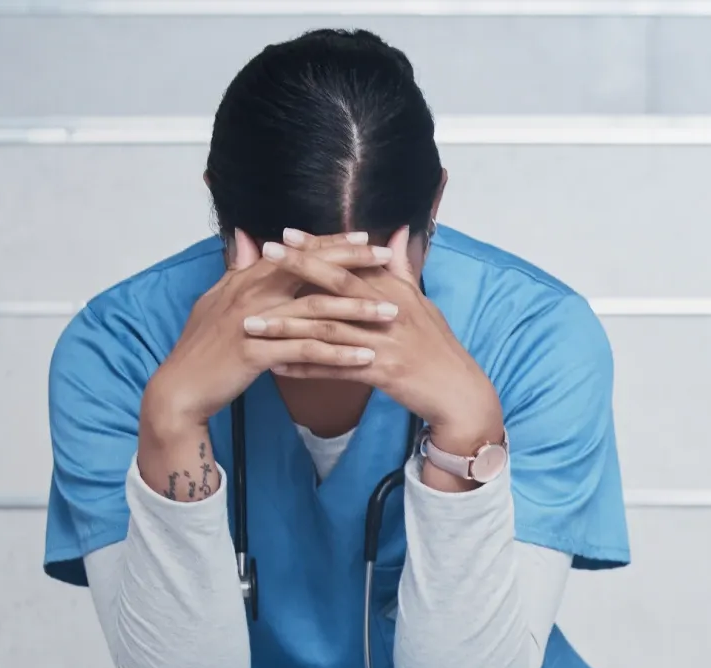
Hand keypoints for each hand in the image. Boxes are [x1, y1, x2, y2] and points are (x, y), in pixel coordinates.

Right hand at [140, 229, 395, 438]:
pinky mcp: (256, 353)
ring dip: (357, 311)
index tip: (365, 240)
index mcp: (245, 279)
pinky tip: (366, 358)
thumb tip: (250, 244)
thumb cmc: (202, 350)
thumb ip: (239, 273)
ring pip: (315, 310)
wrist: (179, 388)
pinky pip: (307, 350)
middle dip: (354, 266)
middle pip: (311, 271)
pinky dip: (338, 353)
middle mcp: (250, 293)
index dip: (331, 245)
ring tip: (391, 314)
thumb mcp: (217, 303)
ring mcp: (253, 322)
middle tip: (389, 263)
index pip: (296, 254)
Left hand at [243, 226, 503, 441]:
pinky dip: (305, 367)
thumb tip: (396, 233)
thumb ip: (403, 268)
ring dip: (288, 325)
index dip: (318, 247)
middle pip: (338, 284)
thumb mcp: (421, 303)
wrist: (458, 391)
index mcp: (397, 290)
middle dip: (299, 268)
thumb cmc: (437, 347)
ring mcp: (385, 342)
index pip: (351, 262)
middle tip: (264, 255)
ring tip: (253, 321)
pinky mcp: (382, 373)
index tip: (285, 234)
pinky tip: (276, 366)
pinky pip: (335, 369)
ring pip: (329, 329)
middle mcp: (390, 310)